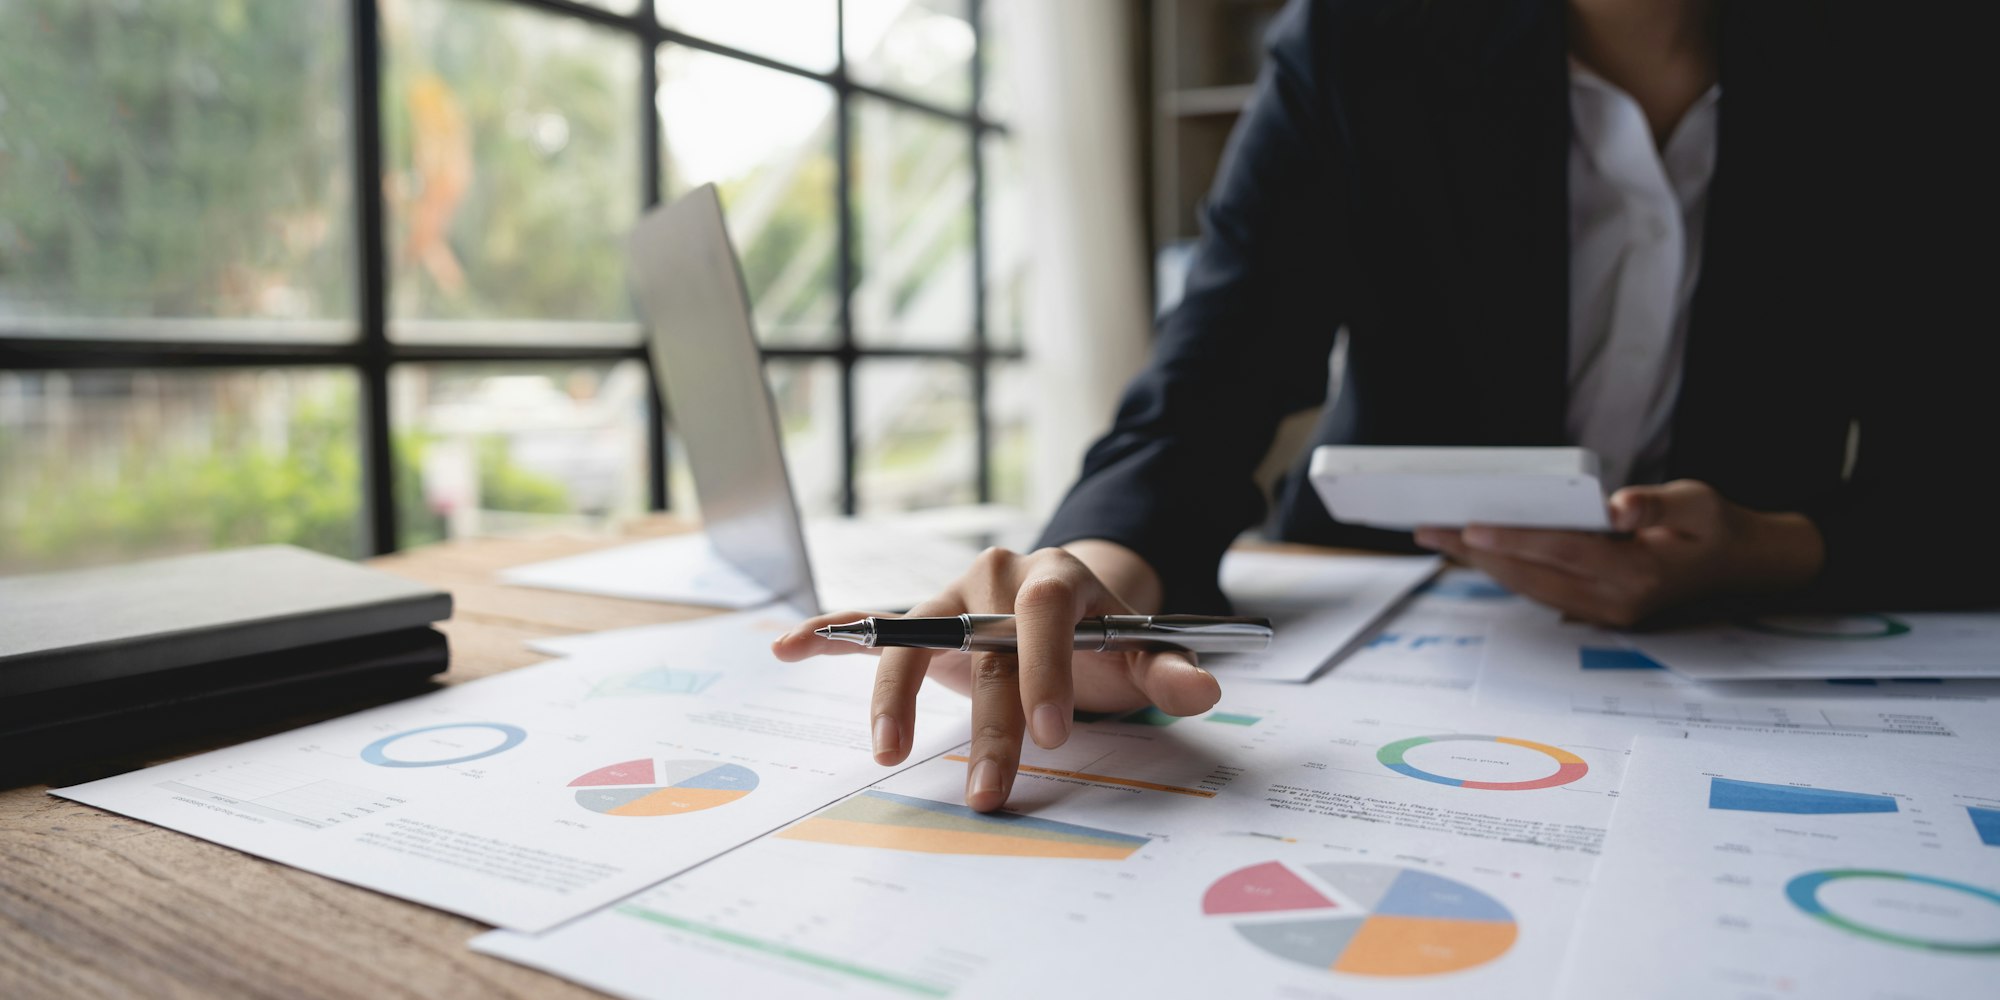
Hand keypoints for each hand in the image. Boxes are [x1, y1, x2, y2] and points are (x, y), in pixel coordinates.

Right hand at [771, 541, 1221, 811]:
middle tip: (986, 791)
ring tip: (888, 752)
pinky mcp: (917, 618)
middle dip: (985, 723)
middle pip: (982, 647)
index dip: (1048, 666)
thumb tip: (1202, 690)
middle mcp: (996, 578)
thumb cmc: (1102, 634)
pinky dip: (829, 632)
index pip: (1048, 612)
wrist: (1067, 597)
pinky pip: (868, 622)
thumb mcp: (1143, 650)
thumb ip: (1168, 670)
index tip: (1050, 731)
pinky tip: (790, 647)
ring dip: (895, 695)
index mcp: (1056, 576)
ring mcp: (948, 596)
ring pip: (913, 637)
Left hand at [1413, 479, 1824, 627]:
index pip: (1564, 552)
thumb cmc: (1715, 525)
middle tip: (1428, 527)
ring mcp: (1604, 612)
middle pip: (1531, 574)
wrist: (1743, 565)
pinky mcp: (1597, 611)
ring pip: (1528, 586)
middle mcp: (1616, 601)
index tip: (1471, 527)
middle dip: (1476, 552)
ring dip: (1481, 563)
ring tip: (1438, 537)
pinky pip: (1539, 590)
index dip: (1515, 539)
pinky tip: (1475, 551)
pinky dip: (1504, 569)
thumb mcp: (1697, 502)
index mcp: (1640, 572)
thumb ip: (1656, 504)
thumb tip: (1620, 505)